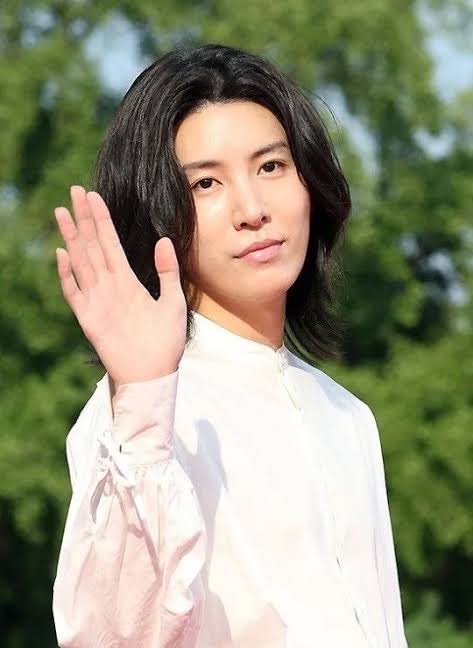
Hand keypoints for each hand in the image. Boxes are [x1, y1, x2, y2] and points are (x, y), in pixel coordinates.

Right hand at [54, 186, 186, 385]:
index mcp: (128, 281)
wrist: (154, 374)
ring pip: (81, 262)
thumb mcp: (174, 302)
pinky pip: (75, 293)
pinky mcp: (89, 319)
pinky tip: (62, 254)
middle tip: (74, 190)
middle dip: (84, 218)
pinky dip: (68, 275)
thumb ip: (168, 271)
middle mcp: (109, 286)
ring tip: (62, 212)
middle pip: (93, 245)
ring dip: (72, 237)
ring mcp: (97, 300)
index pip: (111, 243)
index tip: (94, 196)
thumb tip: (164, 240)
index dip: (102, 219)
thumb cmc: (166, 342)